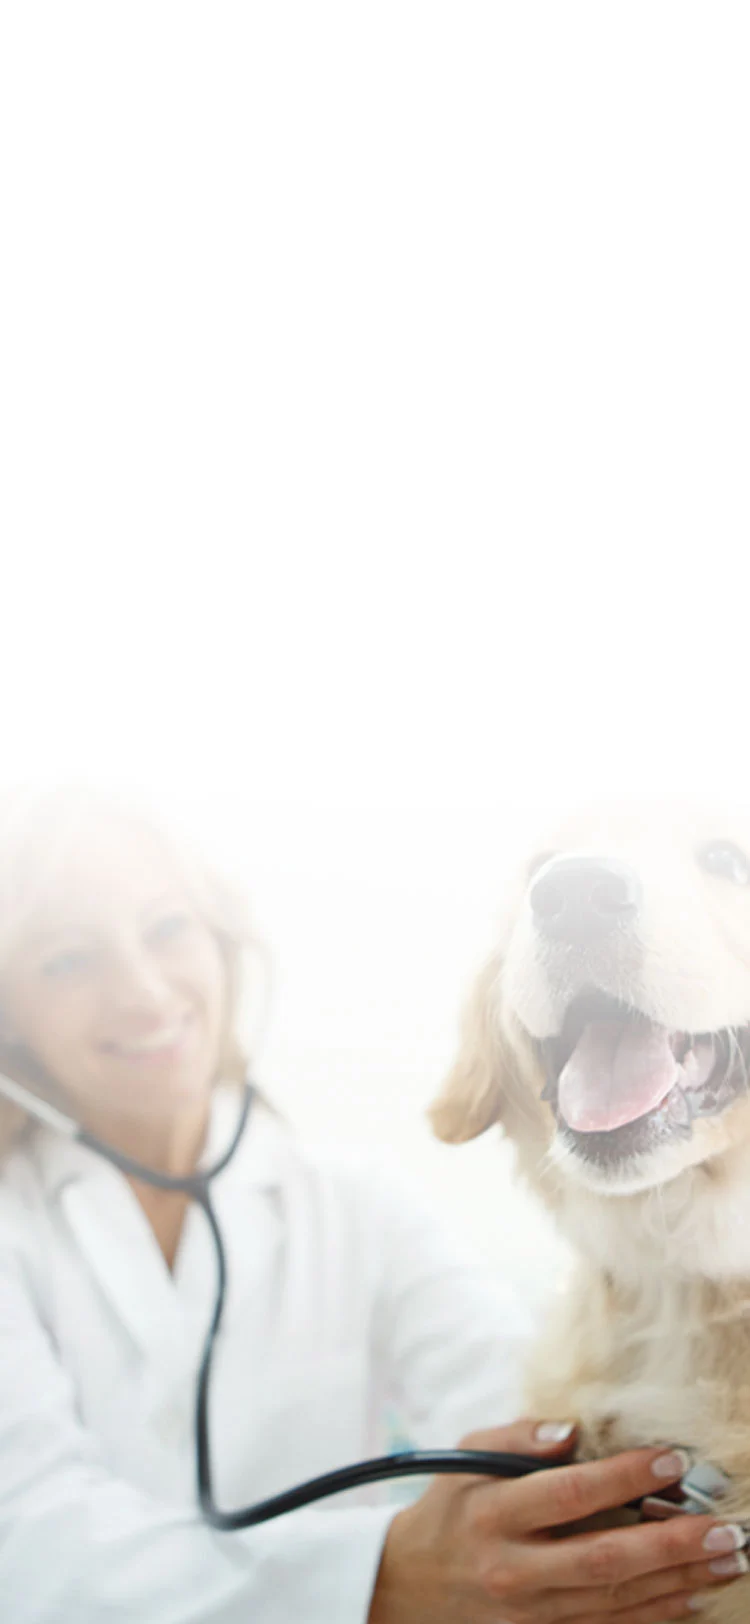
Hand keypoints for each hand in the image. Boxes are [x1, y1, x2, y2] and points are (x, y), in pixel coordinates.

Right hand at [368, 1417, 746, 1622]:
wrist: (412, 1584)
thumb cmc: (451, 1504)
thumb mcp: (469, 1455)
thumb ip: (519, 1437)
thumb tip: (574, 1429)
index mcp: (494, 1514)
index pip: (569, 1494)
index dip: (625, 1477)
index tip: (673, 1458)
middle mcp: (513, 1569)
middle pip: (603, 1559)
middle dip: (671, 1545)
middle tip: (724, 1527)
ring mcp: (530, 1613)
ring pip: (616, 1601)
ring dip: (679, 1581)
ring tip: (727, 1559)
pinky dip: (657, 1614)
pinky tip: (695, 1595)